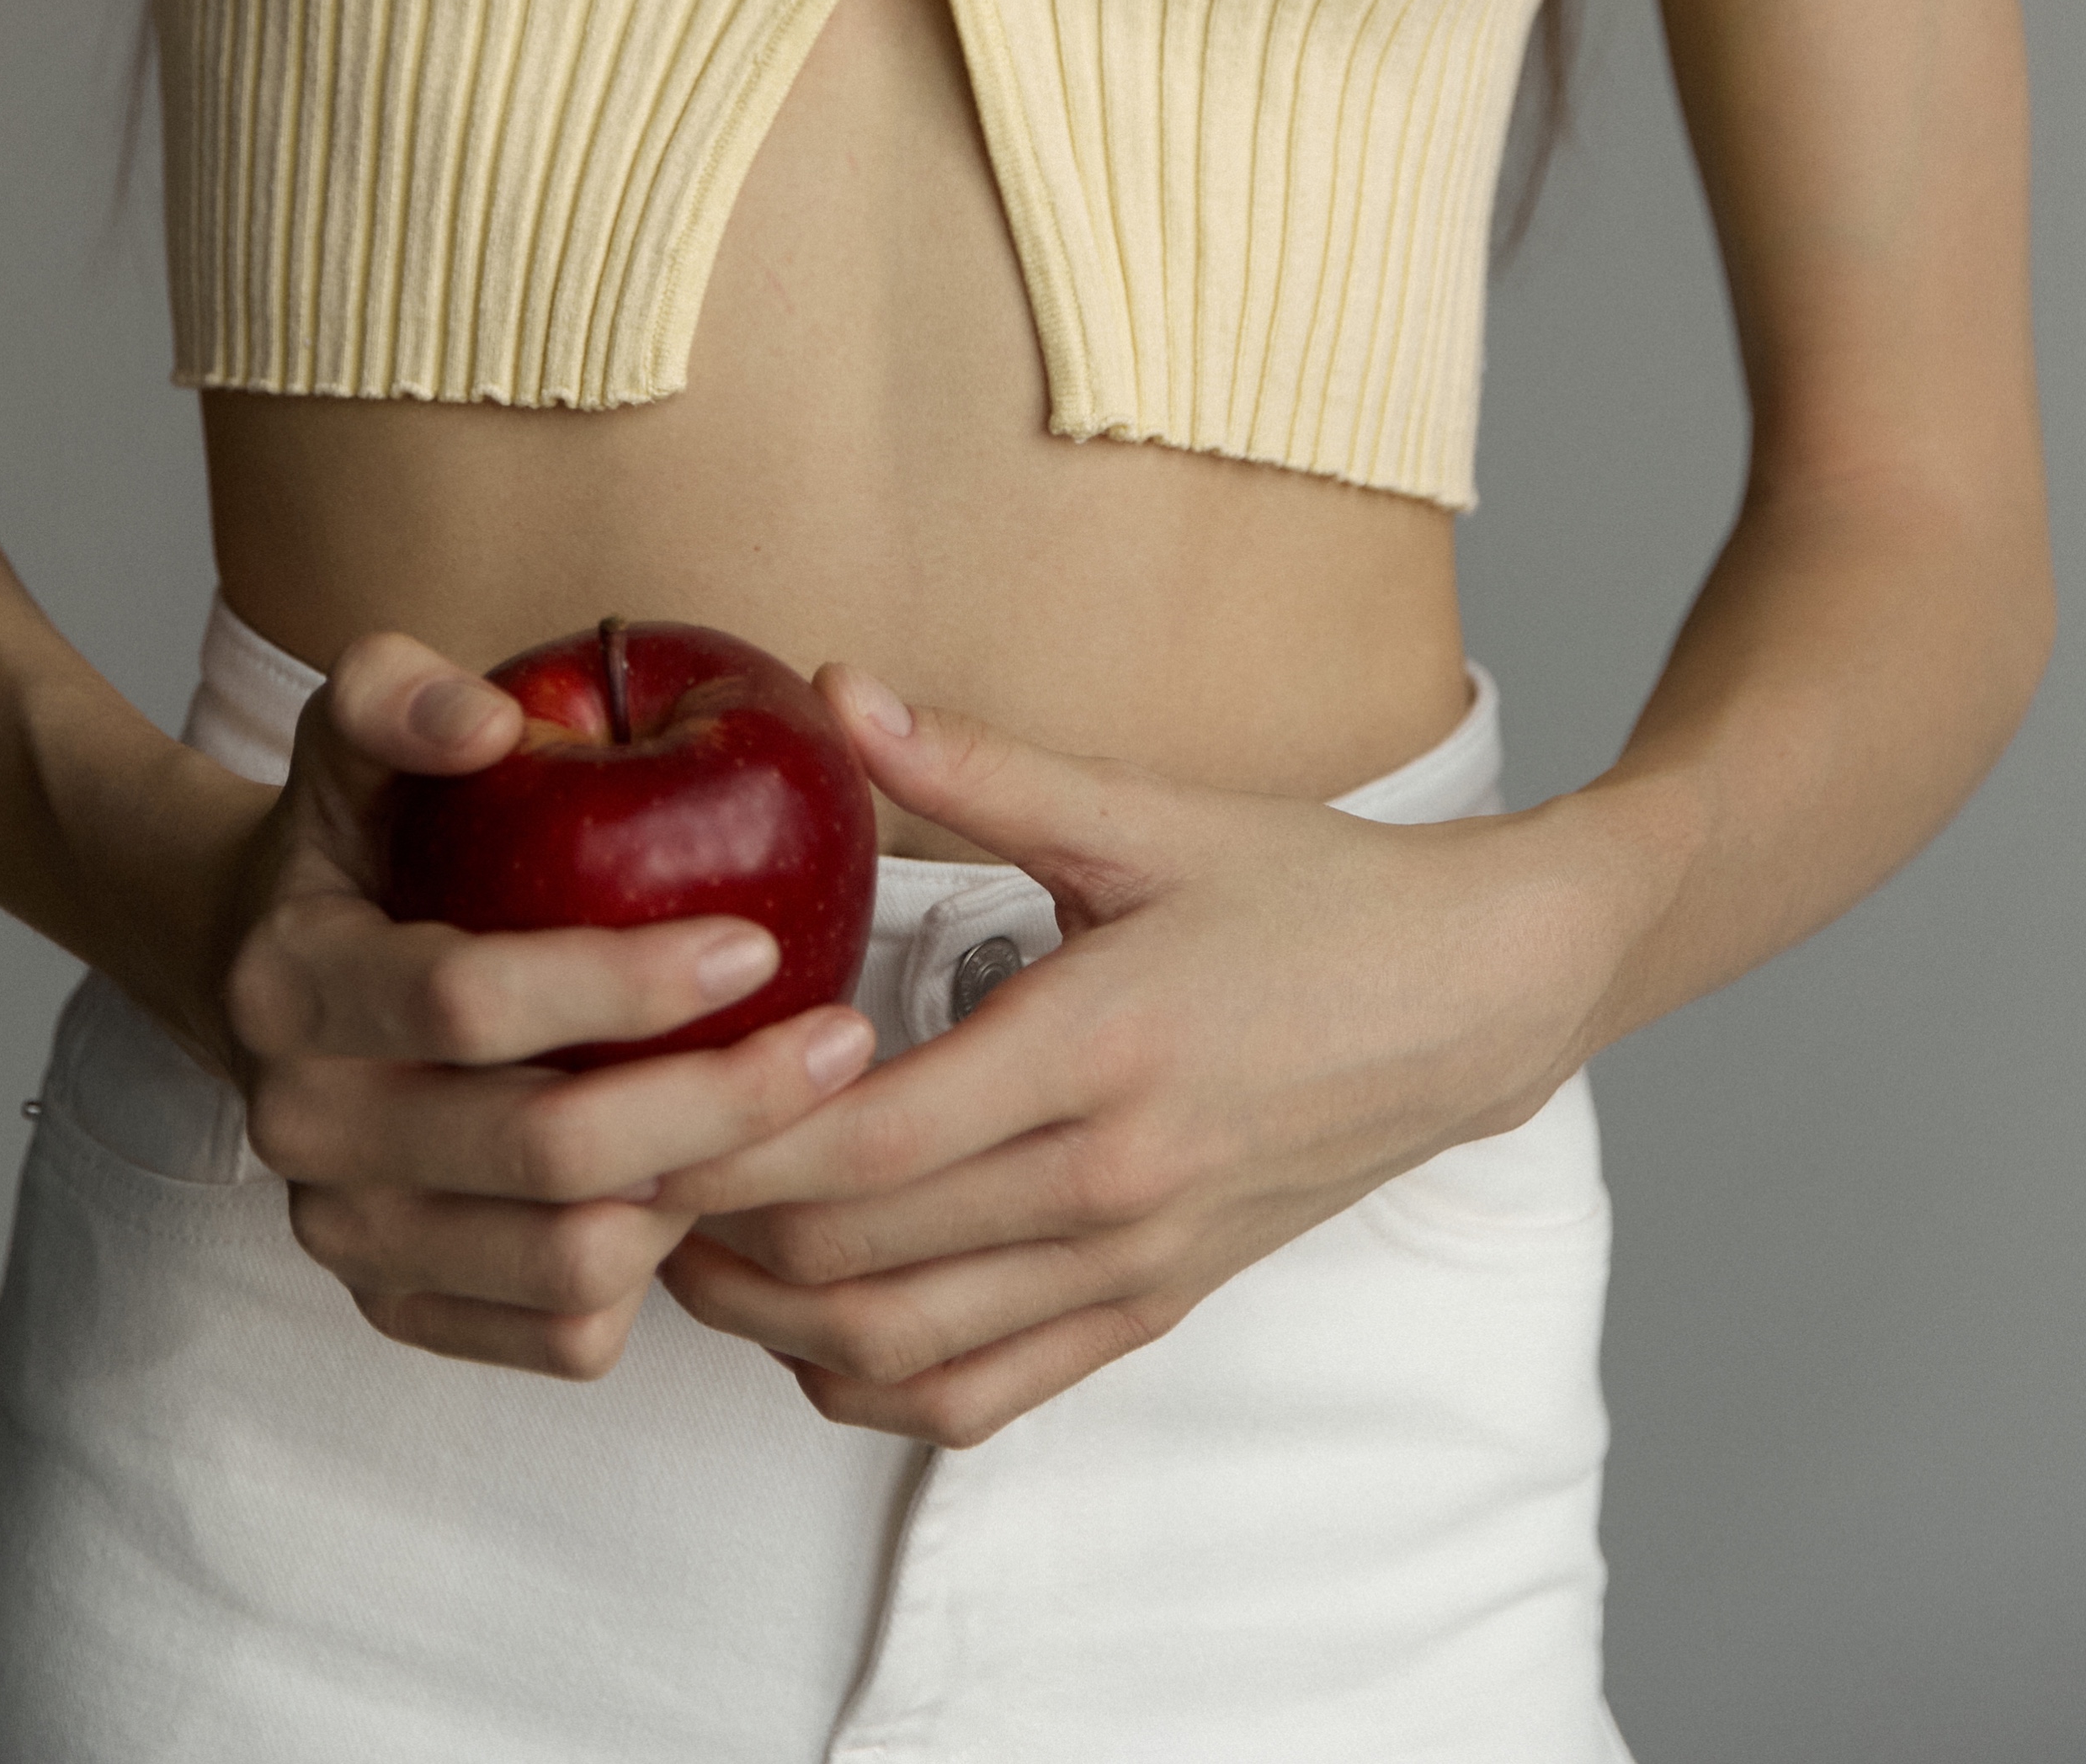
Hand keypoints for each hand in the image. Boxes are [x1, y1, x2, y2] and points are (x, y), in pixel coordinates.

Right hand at [211, 630, 879, 1380]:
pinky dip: (657, 1277)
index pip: (472, 1002)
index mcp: (291, 985)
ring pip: (567, 1266)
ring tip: (792, 1109)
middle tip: (842, 1041)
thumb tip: (495, 721)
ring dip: (704, 1194)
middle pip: (543, 1153)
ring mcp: (346, 1238)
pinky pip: (560, 1337)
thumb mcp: (355, 729)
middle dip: (717, 1102)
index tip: (759, 942)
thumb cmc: (355, 834)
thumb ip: (404, 693)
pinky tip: (714, 1183)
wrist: (259, 968)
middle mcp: (302, 1130)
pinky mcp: (400, 1309)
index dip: (626, 981)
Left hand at [650, 673, 1609, 1446]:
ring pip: (898, 1353)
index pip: (860, 1144)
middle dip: (709, 1231)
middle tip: (612, 1167)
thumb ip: (980, 766)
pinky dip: (871, 1378)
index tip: (631, 1096)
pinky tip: (809, 1316)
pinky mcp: (1152, 1308)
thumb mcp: (1146, 814)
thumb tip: (838, 691)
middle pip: (851, 1261)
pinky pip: (981, 1394)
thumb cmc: (1310, 892)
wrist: (1472, 999)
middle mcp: (1107, 1185)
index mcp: (1095, 1052)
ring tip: (682, 1236)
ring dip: (768, 1319)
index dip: (724, 1141)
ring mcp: (1132, 1265)